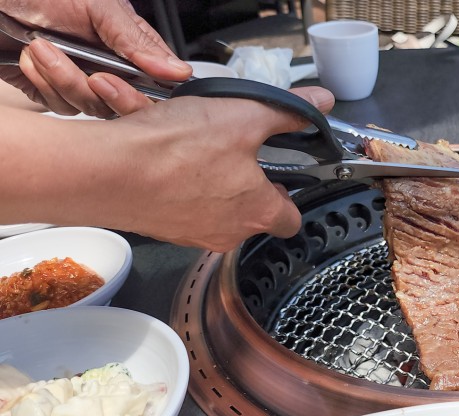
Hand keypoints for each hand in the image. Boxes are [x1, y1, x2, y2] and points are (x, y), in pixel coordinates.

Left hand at [0, 0, 190, 117]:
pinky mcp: (53, 91)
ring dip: (64, 79)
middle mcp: (108, 63)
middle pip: (127, 103)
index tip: (126, 83)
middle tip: (94, 76)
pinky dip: (43, 83)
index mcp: (127, 41)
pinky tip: (32, 60)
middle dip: (106, 91)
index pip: (157, 79)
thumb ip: (137, 40)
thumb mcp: (97, 6)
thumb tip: (176, 69)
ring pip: (93, 107)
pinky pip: (62, 106)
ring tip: (44, 48)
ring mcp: (81, 79)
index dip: (147, 91)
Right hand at [1, 86, 336, 251]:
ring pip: (214, 208)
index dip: (291, 198)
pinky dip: (178, 183)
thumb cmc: (176, 150)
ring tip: (198, 151)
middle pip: (252, 214)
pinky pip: (180, 205)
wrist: (106, 171)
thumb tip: (318, 105)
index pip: (291, 221)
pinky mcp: (160, 227)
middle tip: (236, 153)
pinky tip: (166, 158)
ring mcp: (192, 233)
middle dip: (248, 185)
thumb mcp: (245, 115)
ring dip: (211, 182)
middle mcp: (228, 232)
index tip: (285, 177)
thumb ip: (288, 111)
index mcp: (259, 212)